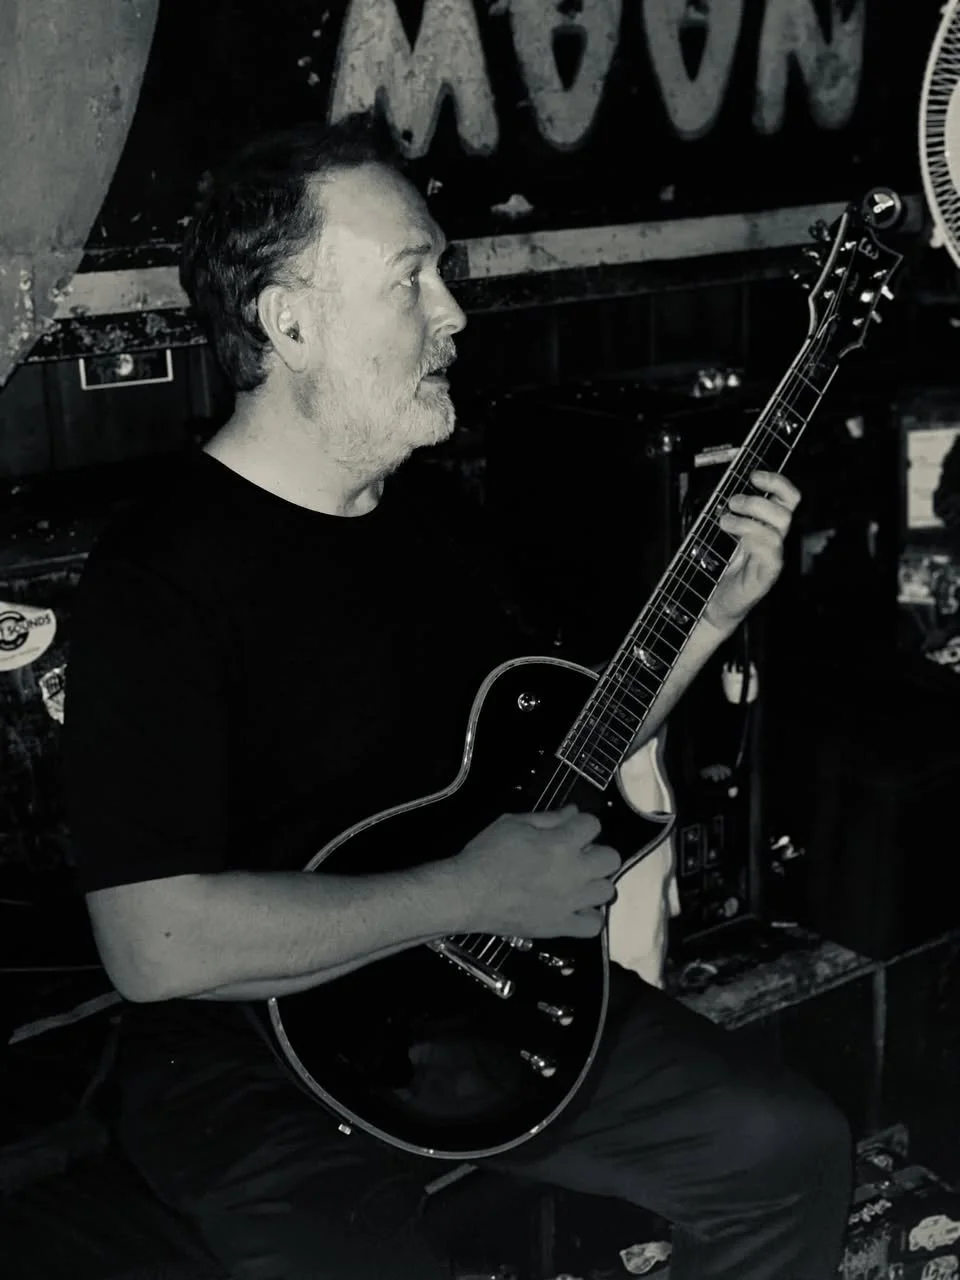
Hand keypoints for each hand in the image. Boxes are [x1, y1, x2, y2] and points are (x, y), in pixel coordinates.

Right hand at [454, 805, 620, 938]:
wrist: (468, 894)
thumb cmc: (486, 855)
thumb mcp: (513, 823)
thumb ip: (547, 817)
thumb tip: (572, 811)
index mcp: (561, 843)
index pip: (593, 824)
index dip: (583, 824)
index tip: (572, 829)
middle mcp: (573, 872)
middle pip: (611, 858)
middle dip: (597, 852)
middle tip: (578, 856)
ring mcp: (570, 901)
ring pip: (607, 891)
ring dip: (595, 883)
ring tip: (577, 882)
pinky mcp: (561, 926)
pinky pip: (593, 925)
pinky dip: (589, 916)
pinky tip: (576, 908)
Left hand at [705, 470, 800, 633]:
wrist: (715, 603)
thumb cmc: (720, 569)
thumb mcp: (724, 536)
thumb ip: (731, 514)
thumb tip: (727, 491)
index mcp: (768, 526)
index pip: (787, 497)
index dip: (776, 482)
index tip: (754, 475)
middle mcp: (775, 539)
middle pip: (786, 509)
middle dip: (758, 499)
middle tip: (733, 502)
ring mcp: (774, 556)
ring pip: (778, 527)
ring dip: (748, 518)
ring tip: (725, 521)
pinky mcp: (768, 574)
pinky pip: (771, 552)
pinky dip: (753, 539)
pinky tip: (736, 540)